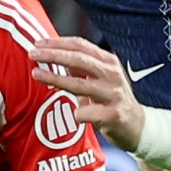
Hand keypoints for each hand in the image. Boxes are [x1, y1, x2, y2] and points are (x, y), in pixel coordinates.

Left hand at [29, 36, 144, 150]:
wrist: (138, 126)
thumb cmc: (112, 100)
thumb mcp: (99, 78)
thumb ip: (80, 68)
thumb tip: (55, 54)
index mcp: (108, 61)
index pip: (81, 46)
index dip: (58, 43)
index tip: (38, 43)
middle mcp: (112, 74)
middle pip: (79, 60)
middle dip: (53, 55)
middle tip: (32, 54)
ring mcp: (114, 94)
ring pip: (80, 84)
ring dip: (55, 78)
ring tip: (36, 74)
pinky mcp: (114, 115)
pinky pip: (89, 113)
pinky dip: (78, 113)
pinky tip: (73, 115)